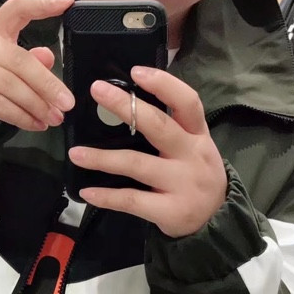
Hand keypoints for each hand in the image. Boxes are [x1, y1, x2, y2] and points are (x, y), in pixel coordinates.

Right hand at [0, 0, 75, 131]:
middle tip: (67, 103)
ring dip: (37, 106)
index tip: (67, 2)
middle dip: (47, 85)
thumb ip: (31, 59)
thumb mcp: (10, 62)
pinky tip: (35, 124)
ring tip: (54, 118)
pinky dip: (21, 117)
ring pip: (10, 87)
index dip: (41, 3)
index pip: (17, 7)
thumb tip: (48, 57)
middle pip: (19, 61)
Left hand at [68, 67, 226, 237]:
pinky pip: (133, 200)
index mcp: (197, 133)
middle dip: (125, 106)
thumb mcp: (191, 144)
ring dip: (102, 158)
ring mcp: (184, 184)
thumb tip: (122, 99)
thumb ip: (167, 125)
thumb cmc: (193, 171)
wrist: (218, 221)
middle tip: (97, 90)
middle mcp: (193, 154)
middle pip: (158, 125)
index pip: (187, 101)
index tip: (135, 71)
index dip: (163, 84)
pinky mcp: (172, 211)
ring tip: (75, 153)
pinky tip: (87, 190)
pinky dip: (107, 196)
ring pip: (137, 164)